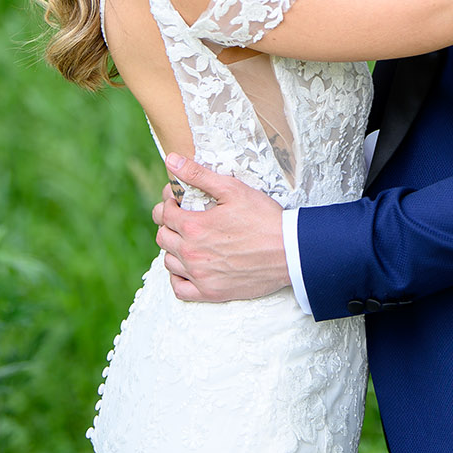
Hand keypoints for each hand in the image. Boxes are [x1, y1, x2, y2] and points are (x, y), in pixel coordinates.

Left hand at [151, 155, 289, 302]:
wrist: (289, 251)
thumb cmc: (263, 218)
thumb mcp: (232, 189)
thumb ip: (198, 175)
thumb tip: (171, 160)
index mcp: (193, 226)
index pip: (164, 213)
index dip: (168, 203)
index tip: (178, 200)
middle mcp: (191, 253)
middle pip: (163, 237)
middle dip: (169, 224)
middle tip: (185, 217)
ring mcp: (200, 275)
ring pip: (168, 262)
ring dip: (174, 249)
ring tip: (190, 240)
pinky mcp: (211, 292)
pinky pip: (179, 289)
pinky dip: (178, 277)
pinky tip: (188, 267)